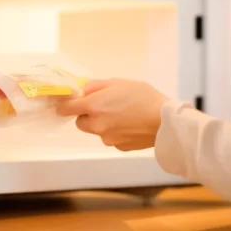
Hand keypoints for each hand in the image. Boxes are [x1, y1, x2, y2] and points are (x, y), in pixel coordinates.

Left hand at [55, 79, 170, 151]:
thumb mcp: (118, 82)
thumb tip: (82, 90)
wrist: (165, 121)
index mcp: (94, 106)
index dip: (65, 106)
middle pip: (80, 123)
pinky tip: (130, 125)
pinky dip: (115, 133)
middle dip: (87, 115)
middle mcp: (97, 125)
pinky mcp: (119, 147)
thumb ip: (96, 86)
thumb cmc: (143, 97)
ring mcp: (107, 138)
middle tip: (103, 107)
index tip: (69, 104)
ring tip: (122, 115)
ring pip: (96, 131)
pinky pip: (111, 138)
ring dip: (101, 124)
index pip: (66, 109)